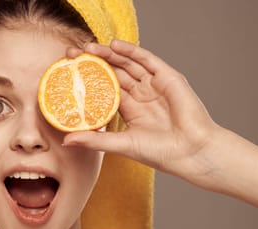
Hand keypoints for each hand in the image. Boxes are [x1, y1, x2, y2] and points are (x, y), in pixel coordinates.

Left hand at [63, 40, 220, 181]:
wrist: (191, 153)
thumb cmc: (160, 153)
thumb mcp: (121, 144)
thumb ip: (94, 140)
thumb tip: (66, 141)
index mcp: (130, 110)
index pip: (104, 89)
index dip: (87, 80)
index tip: (68, 73)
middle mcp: (141, 95)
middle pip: (113, 73)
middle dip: (93, 62)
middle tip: (72, 54)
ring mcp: (154, 86)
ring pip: (127, 64)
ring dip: (108, 54)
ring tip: (88, 47)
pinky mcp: (168, 78)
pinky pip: (147, 60)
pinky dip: (132, 51)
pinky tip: (114, 46)